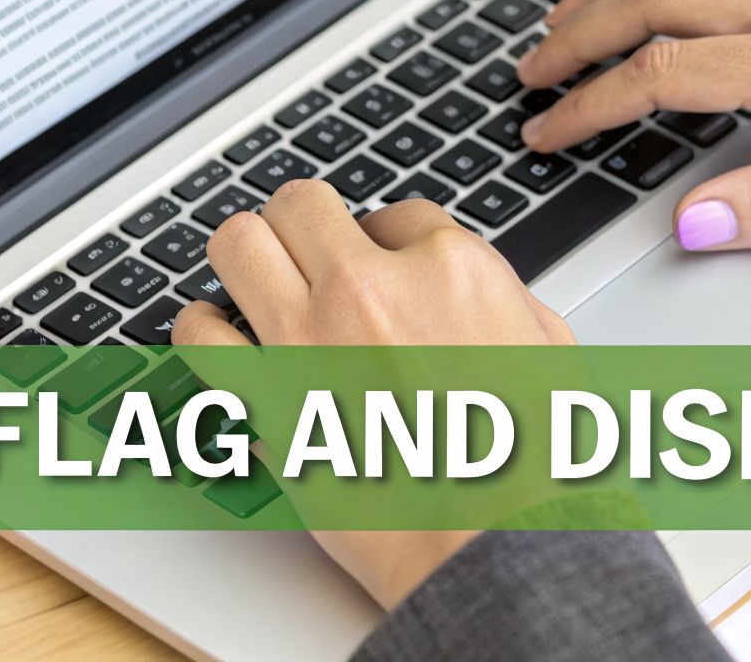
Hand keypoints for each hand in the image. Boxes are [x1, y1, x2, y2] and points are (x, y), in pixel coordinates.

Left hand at [172, 182, 573, 609]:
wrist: (496, 544)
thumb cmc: (535, 466)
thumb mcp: (551, 355)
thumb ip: (507, 303)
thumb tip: (479, 295)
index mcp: (451, 267)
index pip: (395, 215)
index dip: (384, 242)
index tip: (378, 268)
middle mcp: (372, 286)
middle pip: (303, 206)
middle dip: (303, 226)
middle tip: (305, 253)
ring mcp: (310, 336)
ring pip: (239, 243)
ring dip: (244, 255)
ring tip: (249, 276)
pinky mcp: (265, 397)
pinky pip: (198, 334)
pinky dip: (199, 327)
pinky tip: (213, 332)